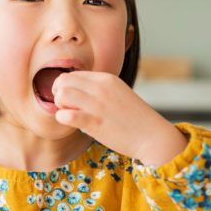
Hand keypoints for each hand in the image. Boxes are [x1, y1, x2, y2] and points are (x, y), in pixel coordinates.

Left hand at [52, 71, 186, 165]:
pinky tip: (72, 124)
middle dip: (58, 94)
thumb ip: (98, 90)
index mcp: (106, 78)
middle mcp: (101, 88)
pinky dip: (63, 119)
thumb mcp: (117, 94)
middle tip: (66, 107)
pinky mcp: (95, 123)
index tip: (71, 100)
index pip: (72, 74)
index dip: (65, 87)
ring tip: (70, 115)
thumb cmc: (133, 118)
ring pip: (62, 95)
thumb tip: (75, 92)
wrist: (152, 136)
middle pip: (63, 81)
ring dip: (60, 106)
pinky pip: (66, 116)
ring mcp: (98, 105)